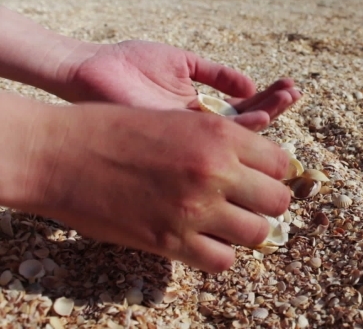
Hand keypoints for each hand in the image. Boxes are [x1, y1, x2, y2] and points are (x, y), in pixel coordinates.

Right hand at [17, 101, 290, 272]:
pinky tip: (202, 241)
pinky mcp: (170, 241)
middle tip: (247, 204)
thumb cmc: (116, 131)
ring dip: (246, 230)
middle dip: (267, 204)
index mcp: (220, 135)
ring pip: (258, 233)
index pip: (282, 164)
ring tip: (225, 223)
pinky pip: (222, 261)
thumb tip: (255, 169)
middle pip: (278, 201)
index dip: (274, 174)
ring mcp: (195, 209)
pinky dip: (218, 253)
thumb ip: (221, 143)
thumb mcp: (179, 121)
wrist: (62, 153)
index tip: (261, 180)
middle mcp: (215, 171)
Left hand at [63, 40, 301, 130]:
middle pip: (246, 125)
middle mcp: (199, 130)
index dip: (268, 98)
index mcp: (202, 111)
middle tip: (295, 93)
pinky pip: (214, 139)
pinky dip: (241, 129)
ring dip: (264, 116)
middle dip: (273, 107)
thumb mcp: (182, 63)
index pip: (244, 109)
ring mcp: (190, 139)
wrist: (91, 71)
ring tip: (287, 97)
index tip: (290, 86)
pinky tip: (260, 114)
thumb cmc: (130, 63)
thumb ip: (215, 73)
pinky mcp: (177, 141)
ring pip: (237, 136)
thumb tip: (249, 84)